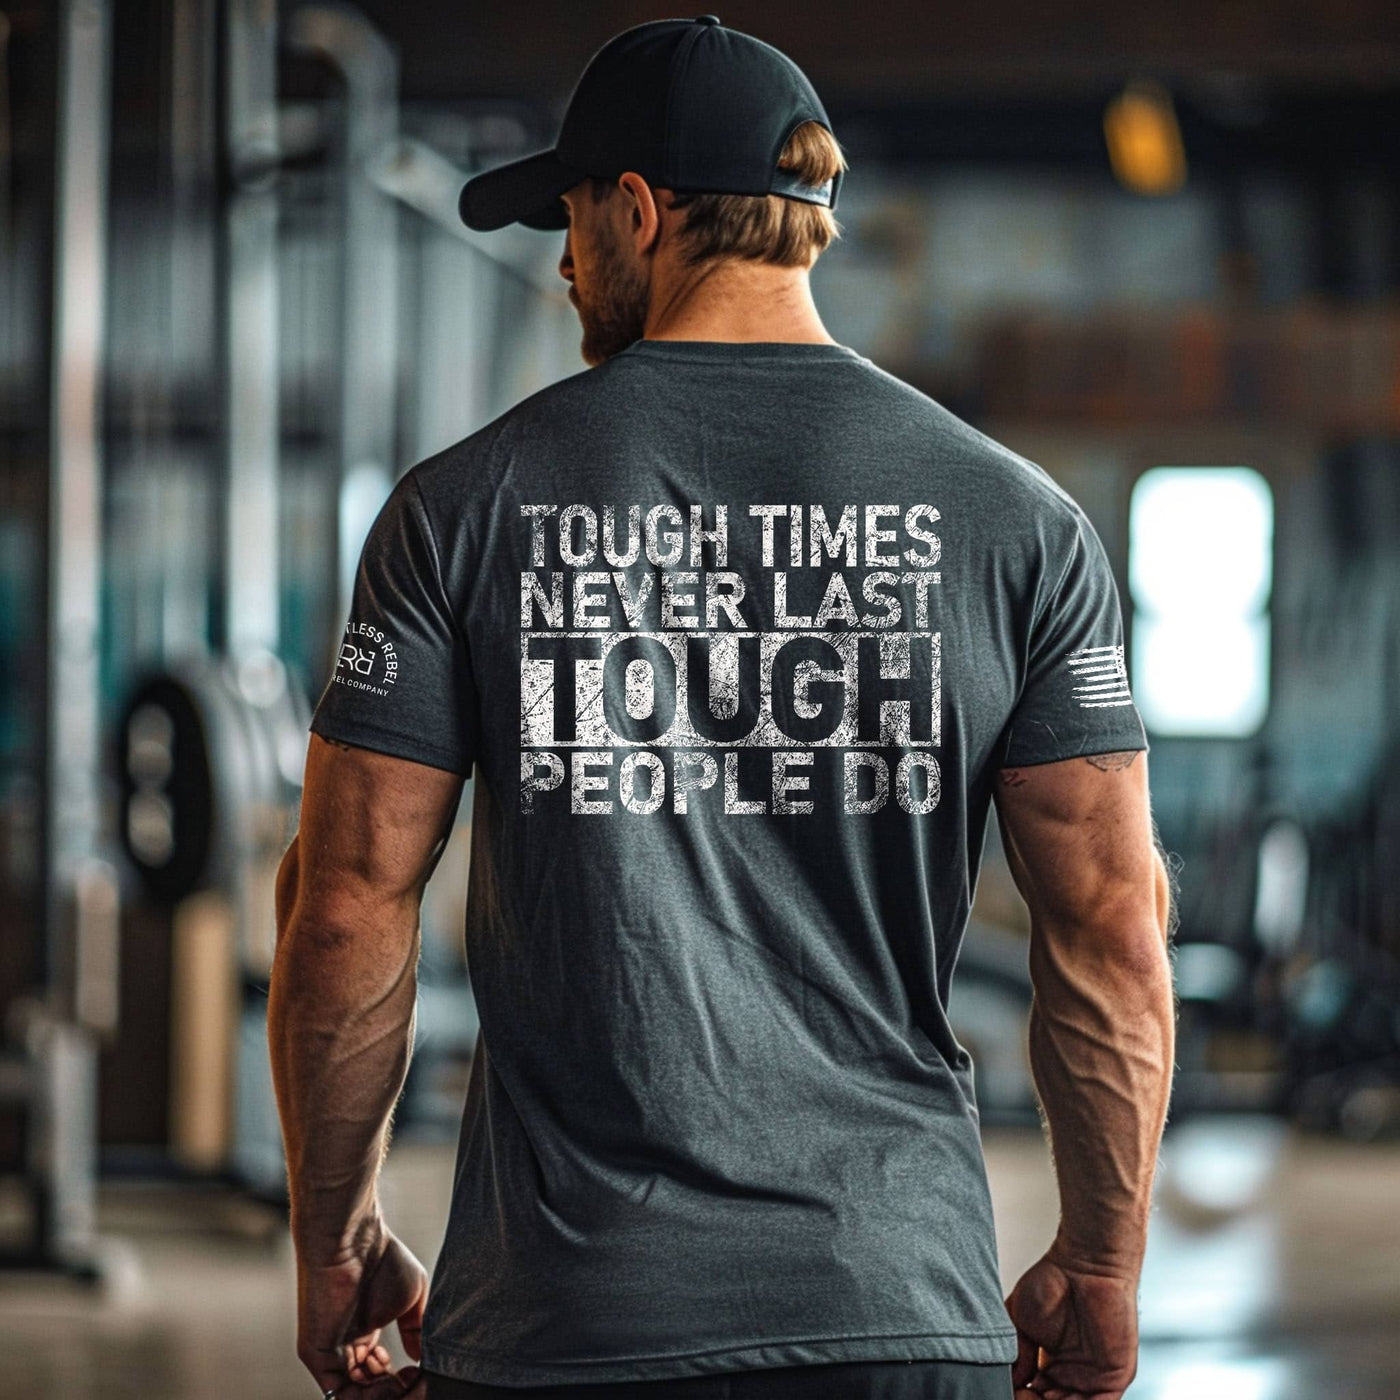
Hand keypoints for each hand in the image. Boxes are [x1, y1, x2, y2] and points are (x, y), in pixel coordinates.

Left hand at [295, 1217, 428, 1397]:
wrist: (354, 1240)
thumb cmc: (383, 1259)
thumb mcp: (411, 1299)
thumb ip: (416, 1331)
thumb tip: (420, 1359)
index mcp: (365, 1332)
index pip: (379, 1373)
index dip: (401, 1380)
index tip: (419, 1371)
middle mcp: (345, 1346)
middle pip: (367, 1389)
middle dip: (393, 1390)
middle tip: (411, 1378)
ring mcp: (329, 1352)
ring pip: (353, 1394)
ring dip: (380, 1393)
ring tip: (399, 1376)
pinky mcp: (316, 1354)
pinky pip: (337, 1391)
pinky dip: (363, 1394)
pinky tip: (386, 1376)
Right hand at [1004, 1248, 1138, 1398]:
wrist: (1085, 1264)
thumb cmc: (1053, 1281)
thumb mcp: (1020, 1320)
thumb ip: (1017, 1355)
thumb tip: (1011, 1383)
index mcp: (1050, 1365)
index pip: (1035, 1395)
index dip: (1021, 1395)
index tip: (1009, 1389)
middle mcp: (1072, 1375)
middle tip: (1021, 1394)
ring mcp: (1093, 1378)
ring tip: (1035, 1396)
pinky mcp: (1115, 1378)